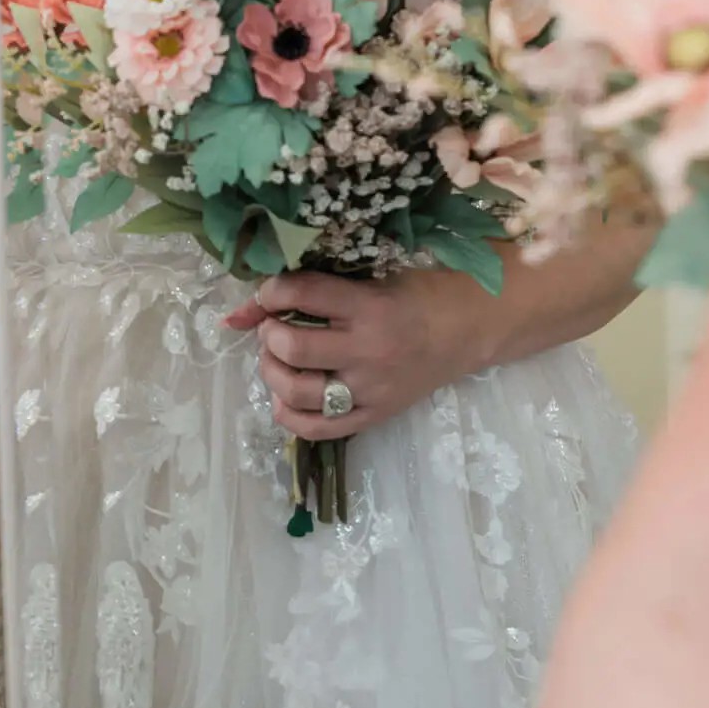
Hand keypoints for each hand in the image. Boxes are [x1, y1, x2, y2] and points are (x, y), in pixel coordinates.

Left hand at [228, 268, 489, 443]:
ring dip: (272, 371)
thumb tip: (241, 309)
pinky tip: (286, 396)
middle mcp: (368, 350)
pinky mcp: (374, 416)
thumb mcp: (371, 279)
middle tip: (274, 327)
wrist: (466, 331)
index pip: (303, 293)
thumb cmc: (418, 294)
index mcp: (370, 306)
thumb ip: (313, 288)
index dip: (271, 291)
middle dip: (269, 334)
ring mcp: (370, 389)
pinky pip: (317, 428)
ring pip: (298, 391)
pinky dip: (289, 413)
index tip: (269, 293)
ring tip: (277, 358)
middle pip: (294, 347)